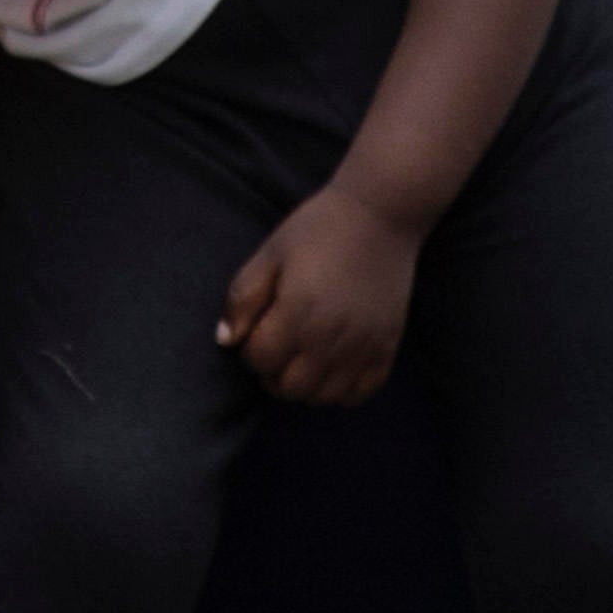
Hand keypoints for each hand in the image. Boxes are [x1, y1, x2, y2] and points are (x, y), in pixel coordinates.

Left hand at [221, 190, 426, 403]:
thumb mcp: (270, 254)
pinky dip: (341, 390)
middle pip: (289, 388)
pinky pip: (359, 394)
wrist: (380, 215)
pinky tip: (332, 365)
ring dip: (305, 385)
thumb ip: (243, 299)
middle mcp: (331, 338)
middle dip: (272, 373)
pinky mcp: (387, 347)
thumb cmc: (318, 229)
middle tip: (276, 348)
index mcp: (298, 312)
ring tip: (301, 358)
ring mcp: (363, 347)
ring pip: (323, 397)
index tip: (258, 329)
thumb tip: (225, 340)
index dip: (250, 349)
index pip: (259, 360)